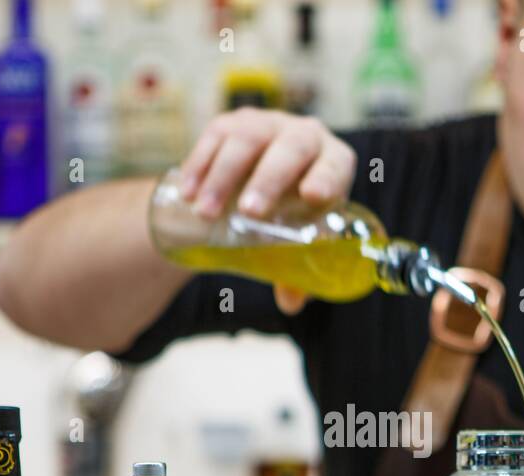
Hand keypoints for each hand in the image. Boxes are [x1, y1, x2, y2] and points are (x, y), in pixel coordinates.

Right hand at [176, 108, 356, 315]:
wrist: (254, 186)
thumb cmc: (289, 219)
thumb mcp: (297, 243)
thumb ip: (296, 276)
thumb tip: (290, 302)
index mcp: (333, 163)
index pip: (336, 165)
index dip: (327, 177)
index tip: (312, 196)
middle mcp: (303, 136)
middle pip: (290, 150)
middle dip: (268, 180)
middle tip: (248, 213)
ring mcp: (265, 125)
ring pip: (246, 141)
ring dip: (223, 177)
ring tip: (206, 214)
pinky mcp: (230, 124)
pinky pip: (214, 137)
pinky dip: (199, 165)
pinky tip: (188, 192)